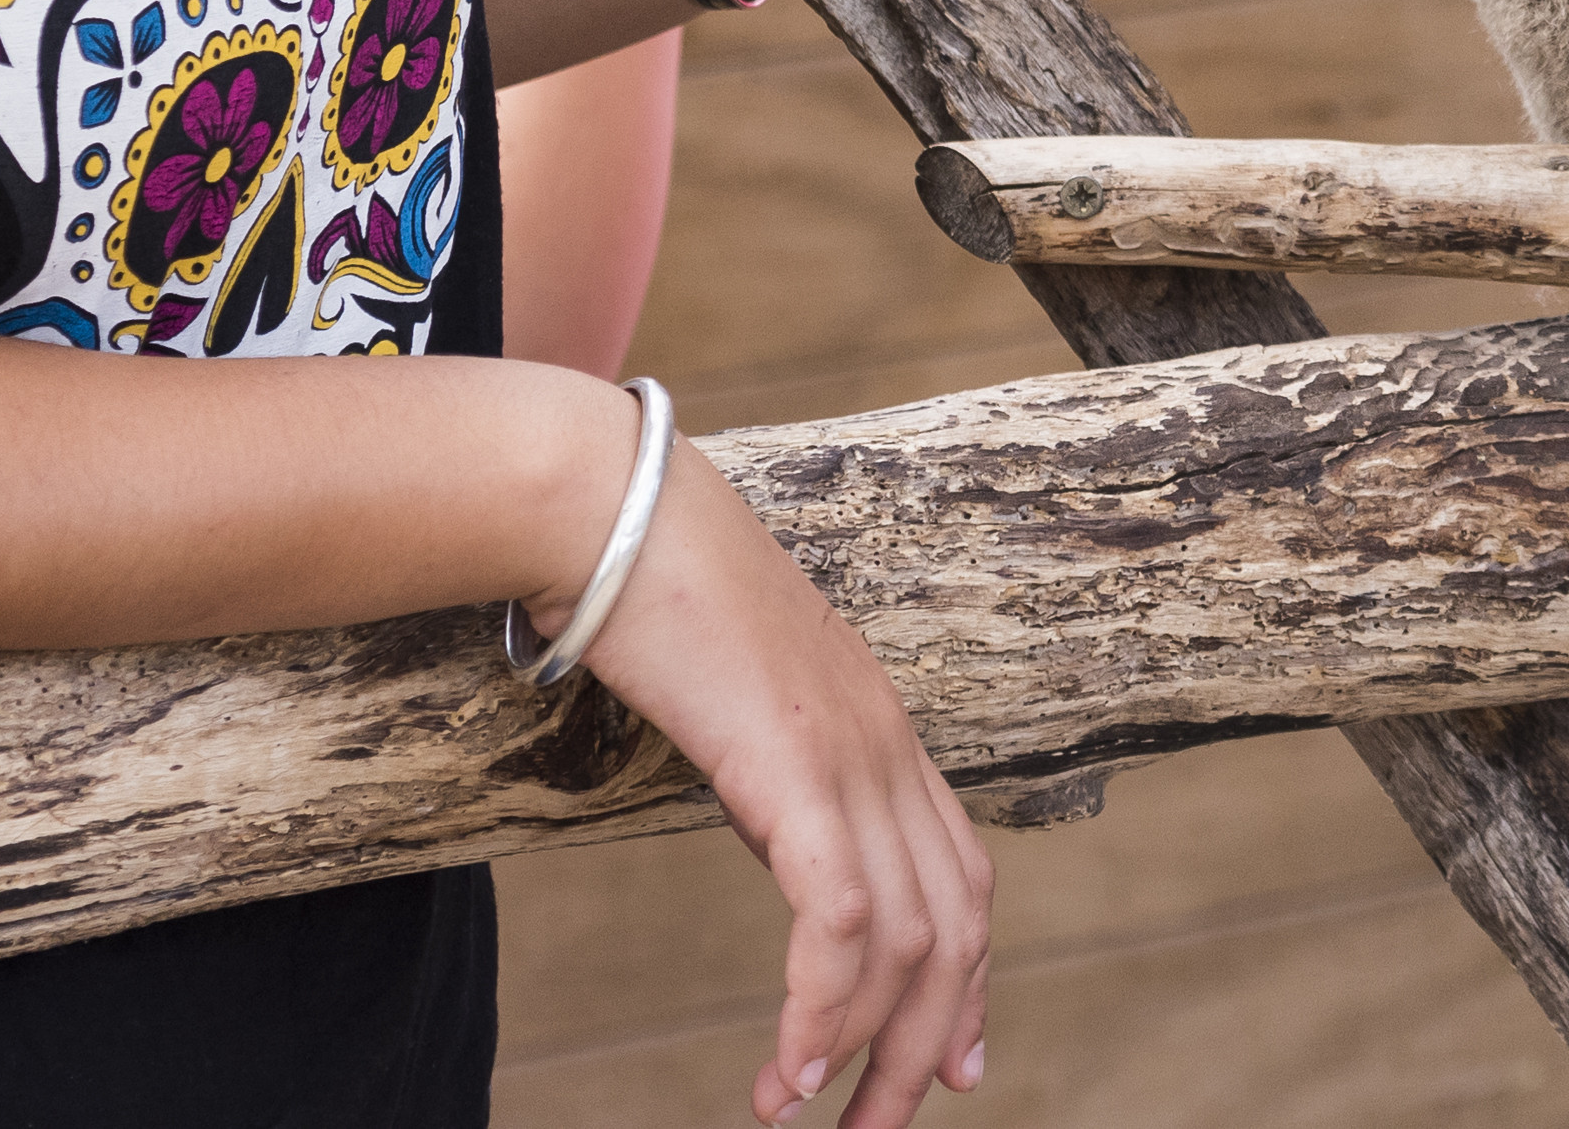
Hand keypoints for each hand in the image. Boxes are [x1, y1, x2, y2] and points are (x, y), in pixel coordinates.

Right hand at [568, 412, 992, 1123]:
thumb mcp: (734, 697)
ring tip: (811, 1121)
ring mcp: (850, 747)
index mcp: (878, 722)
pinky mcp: (794, 761)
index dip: (968, 978)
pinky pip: (840, 919)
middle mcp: (887, 738)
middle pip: (956, 923)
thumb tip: (766, 816)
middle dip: (926, 1043)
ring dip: (867, 1053)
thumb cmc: (643, 585)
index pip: (962, 869)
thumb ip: (770, 759)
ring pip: (910, 938)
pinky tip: (785, 1076)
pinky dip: (820, 1013)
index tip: (953, 1065)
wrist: (600, 501)